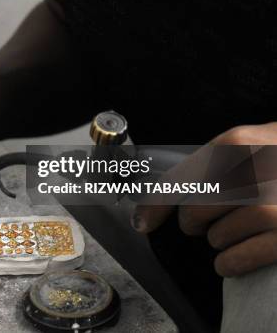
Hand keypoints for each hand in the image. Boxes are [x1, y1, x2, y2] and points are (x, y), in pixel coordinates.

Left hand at [132, 122, 276, 276]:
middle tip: (204, 220)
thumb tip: (153, 203)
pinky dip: (227, 262)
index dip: (154, 205)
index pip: (179, 181)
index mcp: (236, 145)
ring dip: (217, 240)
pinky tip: (230, 259)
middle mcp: (253, 172)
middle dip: (193, 221)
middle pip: (193, 211)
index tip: (141, 223)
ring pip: (214, 236)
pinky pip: (235, 259)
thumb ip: (208, 164)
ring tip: (235, 229)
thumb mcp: (251, 143)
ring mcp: (273, 206)